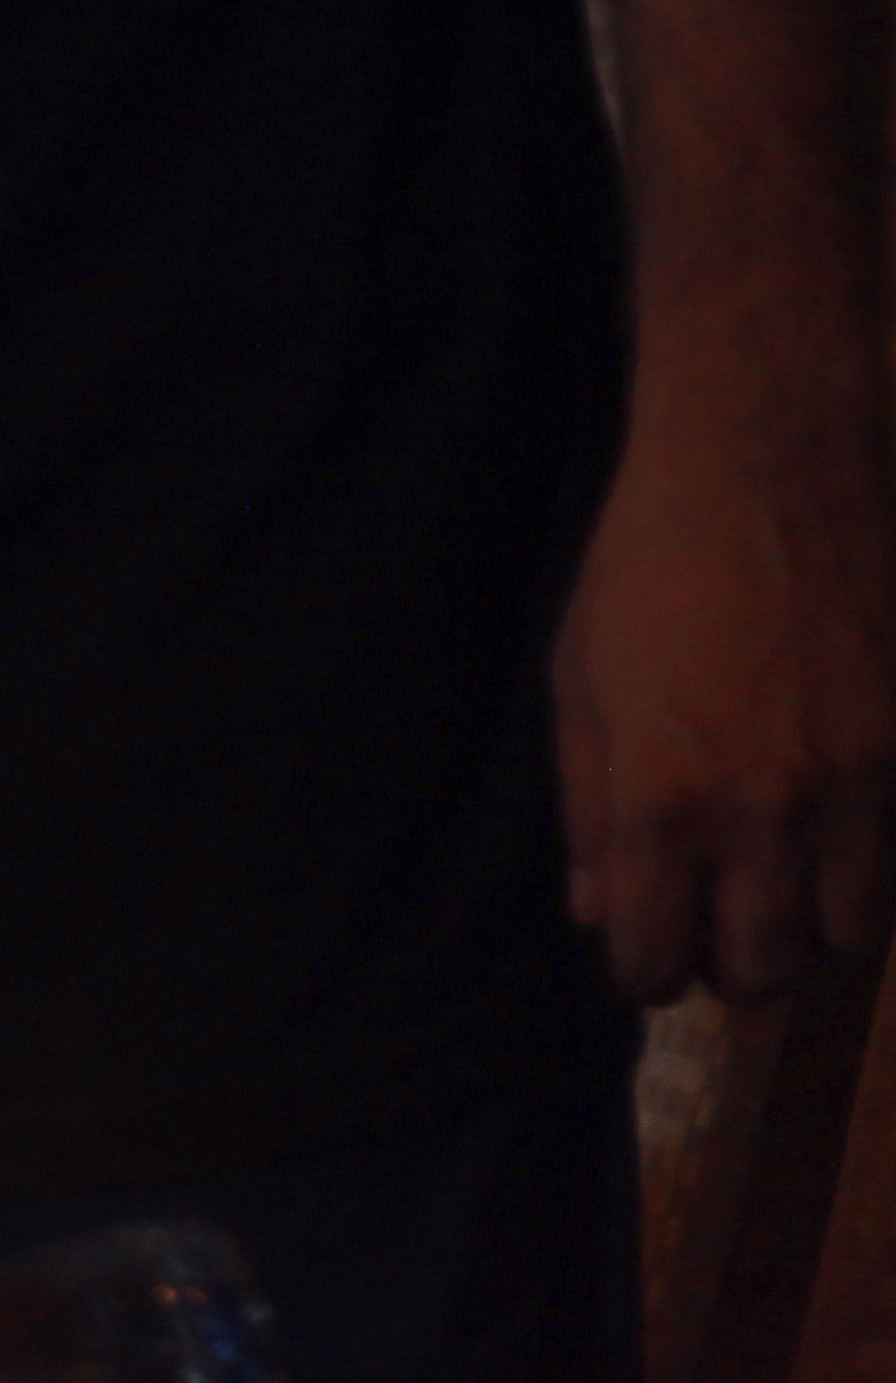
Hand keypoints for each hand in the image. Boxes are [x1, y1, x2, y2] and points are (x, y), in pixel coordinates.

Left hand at [555, 369, 895, 997]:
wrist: (772, 473)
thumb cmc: (648, 567)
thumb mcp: (582, 681)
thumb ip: (589, 808)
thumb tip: (597, 910)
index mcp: (663, 799)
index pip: (657, 955)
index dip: (644, 974)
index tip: (644, 961)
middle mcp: (764, 816)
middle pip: (761, 971)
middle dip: (726, 966)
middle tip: (708, 927)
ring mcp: (854, 791)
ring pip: (843, 937)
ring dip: (803, 929)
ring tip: (771, 886)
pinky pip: (893, 872)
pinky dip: (862, 879)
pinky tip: (828, 842)